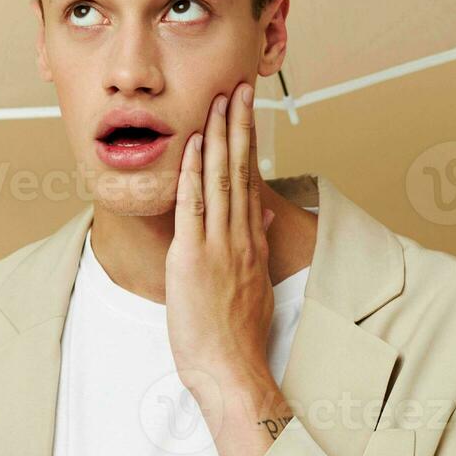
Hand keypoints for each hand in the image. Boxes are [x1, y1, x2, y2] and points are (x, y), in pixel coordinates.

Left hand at [166, 81, 290, 455]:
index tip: (246, 110)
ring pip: (219, 179)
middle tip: (240, 87)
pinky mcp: (193, 257)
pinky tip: (190, 145)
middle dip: (238, 124)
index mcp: (252, 239)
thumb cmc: (237, 333)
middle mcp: (241, 235)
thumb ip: (258, 243)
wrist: (232, 369)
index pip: (250, 178)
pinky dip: (191, 173)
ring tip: (221, 100)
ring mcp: (219, 244)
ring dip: (218, 137)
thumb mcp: (255, 282)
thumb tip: (265, 213)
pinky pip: (193, 206)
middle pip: (240, 169)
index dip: (247, 141)